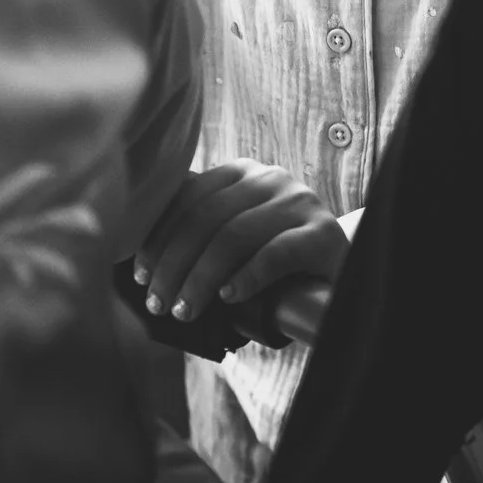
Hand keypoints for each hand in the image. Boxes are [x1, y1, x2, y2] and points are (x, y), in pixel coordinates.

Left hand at [133, 161, 348, 324]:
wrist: (342, 275)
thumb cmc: (274, 265)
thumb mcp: (234, 241)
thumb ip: (199, 240)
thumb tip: (145, 269)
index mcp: (241, 173)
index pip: (188, 197)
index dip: (159, 237)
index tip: (141, 275)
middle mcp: (270, 178)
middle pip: (206, 217)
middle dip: (174, 264)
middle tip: (158, 303)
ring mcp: (299, 202)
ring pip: (235, 235)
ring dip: (201, 278)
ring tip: (185, 310)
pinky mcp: (323, 234)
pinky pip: (277, 252)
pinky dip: (247, 276)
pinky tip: (228, 298)